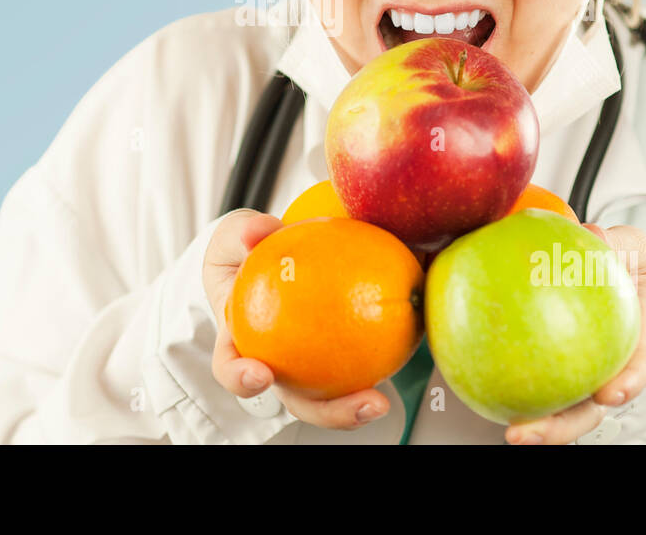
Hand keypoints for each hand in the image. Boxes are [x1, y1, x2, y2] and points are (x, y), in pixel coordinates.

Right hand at [203, 209, 392, 429]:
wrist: (277, 249)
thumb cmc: (245, 252)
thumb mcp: (235, 235)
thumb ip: (243, 233)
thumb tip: (256, 234)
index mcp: (241, 340)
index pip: (232, 366)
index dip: (242, 378)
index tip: (261, 375)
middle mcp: (278, 362)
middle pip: (299, 400)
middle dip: (329, 412)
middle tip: (362, 403)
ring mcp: (313, 365)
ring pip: (336, 395)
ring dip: (360, 404)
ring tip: (384, 400)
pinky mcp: (346, 353)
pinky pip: (369, 355)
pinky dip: (392, 347)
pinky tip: (413, 331)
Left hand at [503, 223, 645, 444]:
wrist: (622, 268)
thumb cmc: (628, 263)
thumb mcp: (630, 246)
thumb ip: (614, 243)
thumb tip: (593, 235)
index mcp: (636, 339)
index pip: (638, 365)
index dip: (627, 381)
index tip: (609, 393)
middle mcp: (609, 367)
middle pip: (591, 408)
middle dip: (561, 427)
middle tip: (528, 433)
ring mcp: (583, 375)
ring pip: (563, 410)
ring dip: (538, 427)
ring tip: (512, 434)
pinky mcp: (554, 371)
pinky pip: (531, 380)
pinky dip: (509, 388)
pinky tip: (480, 391)